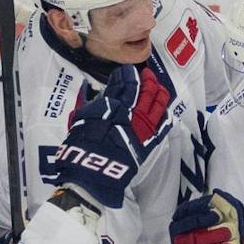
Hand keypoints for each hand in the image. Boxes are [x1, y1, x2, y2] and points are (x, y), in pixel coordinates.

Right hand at [53, 65, 172, 208]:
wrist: (94, 170)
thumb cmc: (81, 145)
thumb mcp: (78, 117)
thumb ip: (86, 102)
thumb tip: (89, 89)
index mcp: (113, 101)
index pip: (125, 80)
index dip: (127, 74)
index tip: (126, 72)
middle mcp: (131, 110)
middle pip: (146, 87)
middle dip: (147, 78)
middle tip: (146, 75)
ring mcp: (144, 125)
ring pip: (159, 101)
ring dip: (159, 91)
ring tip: (158, 87)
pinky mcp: (150, 141)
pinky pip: (164, 124)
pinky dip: (166, 114)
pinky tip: (165, 110)